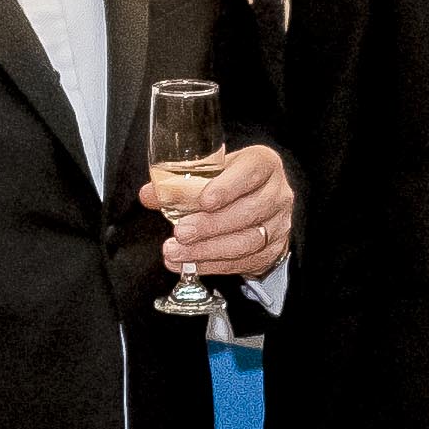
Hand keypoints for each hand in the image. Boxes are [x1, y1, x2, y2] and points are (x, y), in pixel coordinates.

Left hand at [149, 139, 295, 283]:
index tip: (204, 201)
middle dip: (210, 225)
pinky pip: (243, 261)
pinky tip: (188, 264)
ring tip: (176, 252)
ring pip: (247, 241)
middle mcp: (277, 193)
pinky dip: (212, 265)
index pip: (251, 172)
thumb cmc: (229, 183)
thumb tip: (150, 194)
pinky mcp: (272, 250)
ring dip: (207, 250)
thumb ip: (180, 182)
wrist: (254, 203)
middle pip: (248, 212)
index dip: (228, 187)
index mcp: (263, 164)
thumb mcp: (208, 173)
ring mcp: (278, 224)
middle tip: (181, 232)